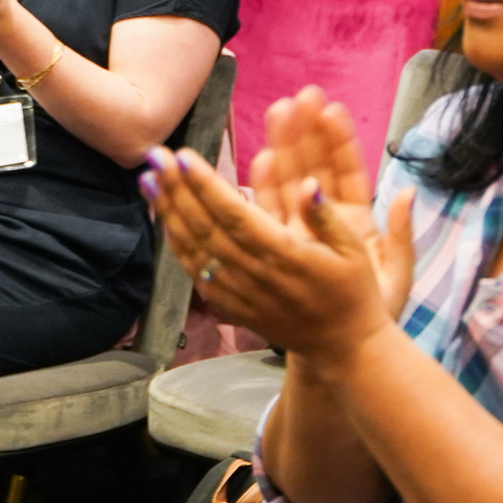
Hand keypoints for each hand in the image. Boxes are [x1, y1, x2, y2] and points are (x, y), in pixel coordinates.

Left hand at [144, 98, 414, 368]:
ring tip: (147, 180)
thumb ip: (328, 218)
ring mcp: (239, 293)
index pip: (235, 216)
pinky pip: (196, 272)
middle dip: (177, 189)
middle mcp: (256, 275)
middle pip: (205, 228)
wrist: (342, 346)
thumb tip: (310, 184)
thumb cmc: (353, 293)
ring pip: (194, 248)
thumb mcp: (356, 252)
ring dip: (168, 212)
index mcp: (285, 257)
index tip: (184, 156)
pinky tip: (164, 219)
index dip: (207, 186)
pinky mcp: (232, 306)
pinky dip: (176, 244)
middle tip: (154, 155)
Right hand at [250, 87, 414, 323]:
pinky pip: (269, 212)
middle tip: (300, 96)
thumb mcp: (395, 276)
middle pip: (315, 170)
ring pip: (290, 184)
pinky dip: (261, 189)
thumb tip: (407, 194)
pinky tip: (255, 161)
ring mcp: (300, 231)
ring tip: (278, 111)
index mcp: (358, 222)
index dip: (340, 142)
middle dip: (306, 133)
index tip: (331, 107)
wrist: (340, 347)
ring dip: (284, 149)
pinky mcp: (281, 245)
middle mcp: (327, 221)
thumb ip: (400, 237)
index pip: (348, 173)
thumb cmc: (371, 312)